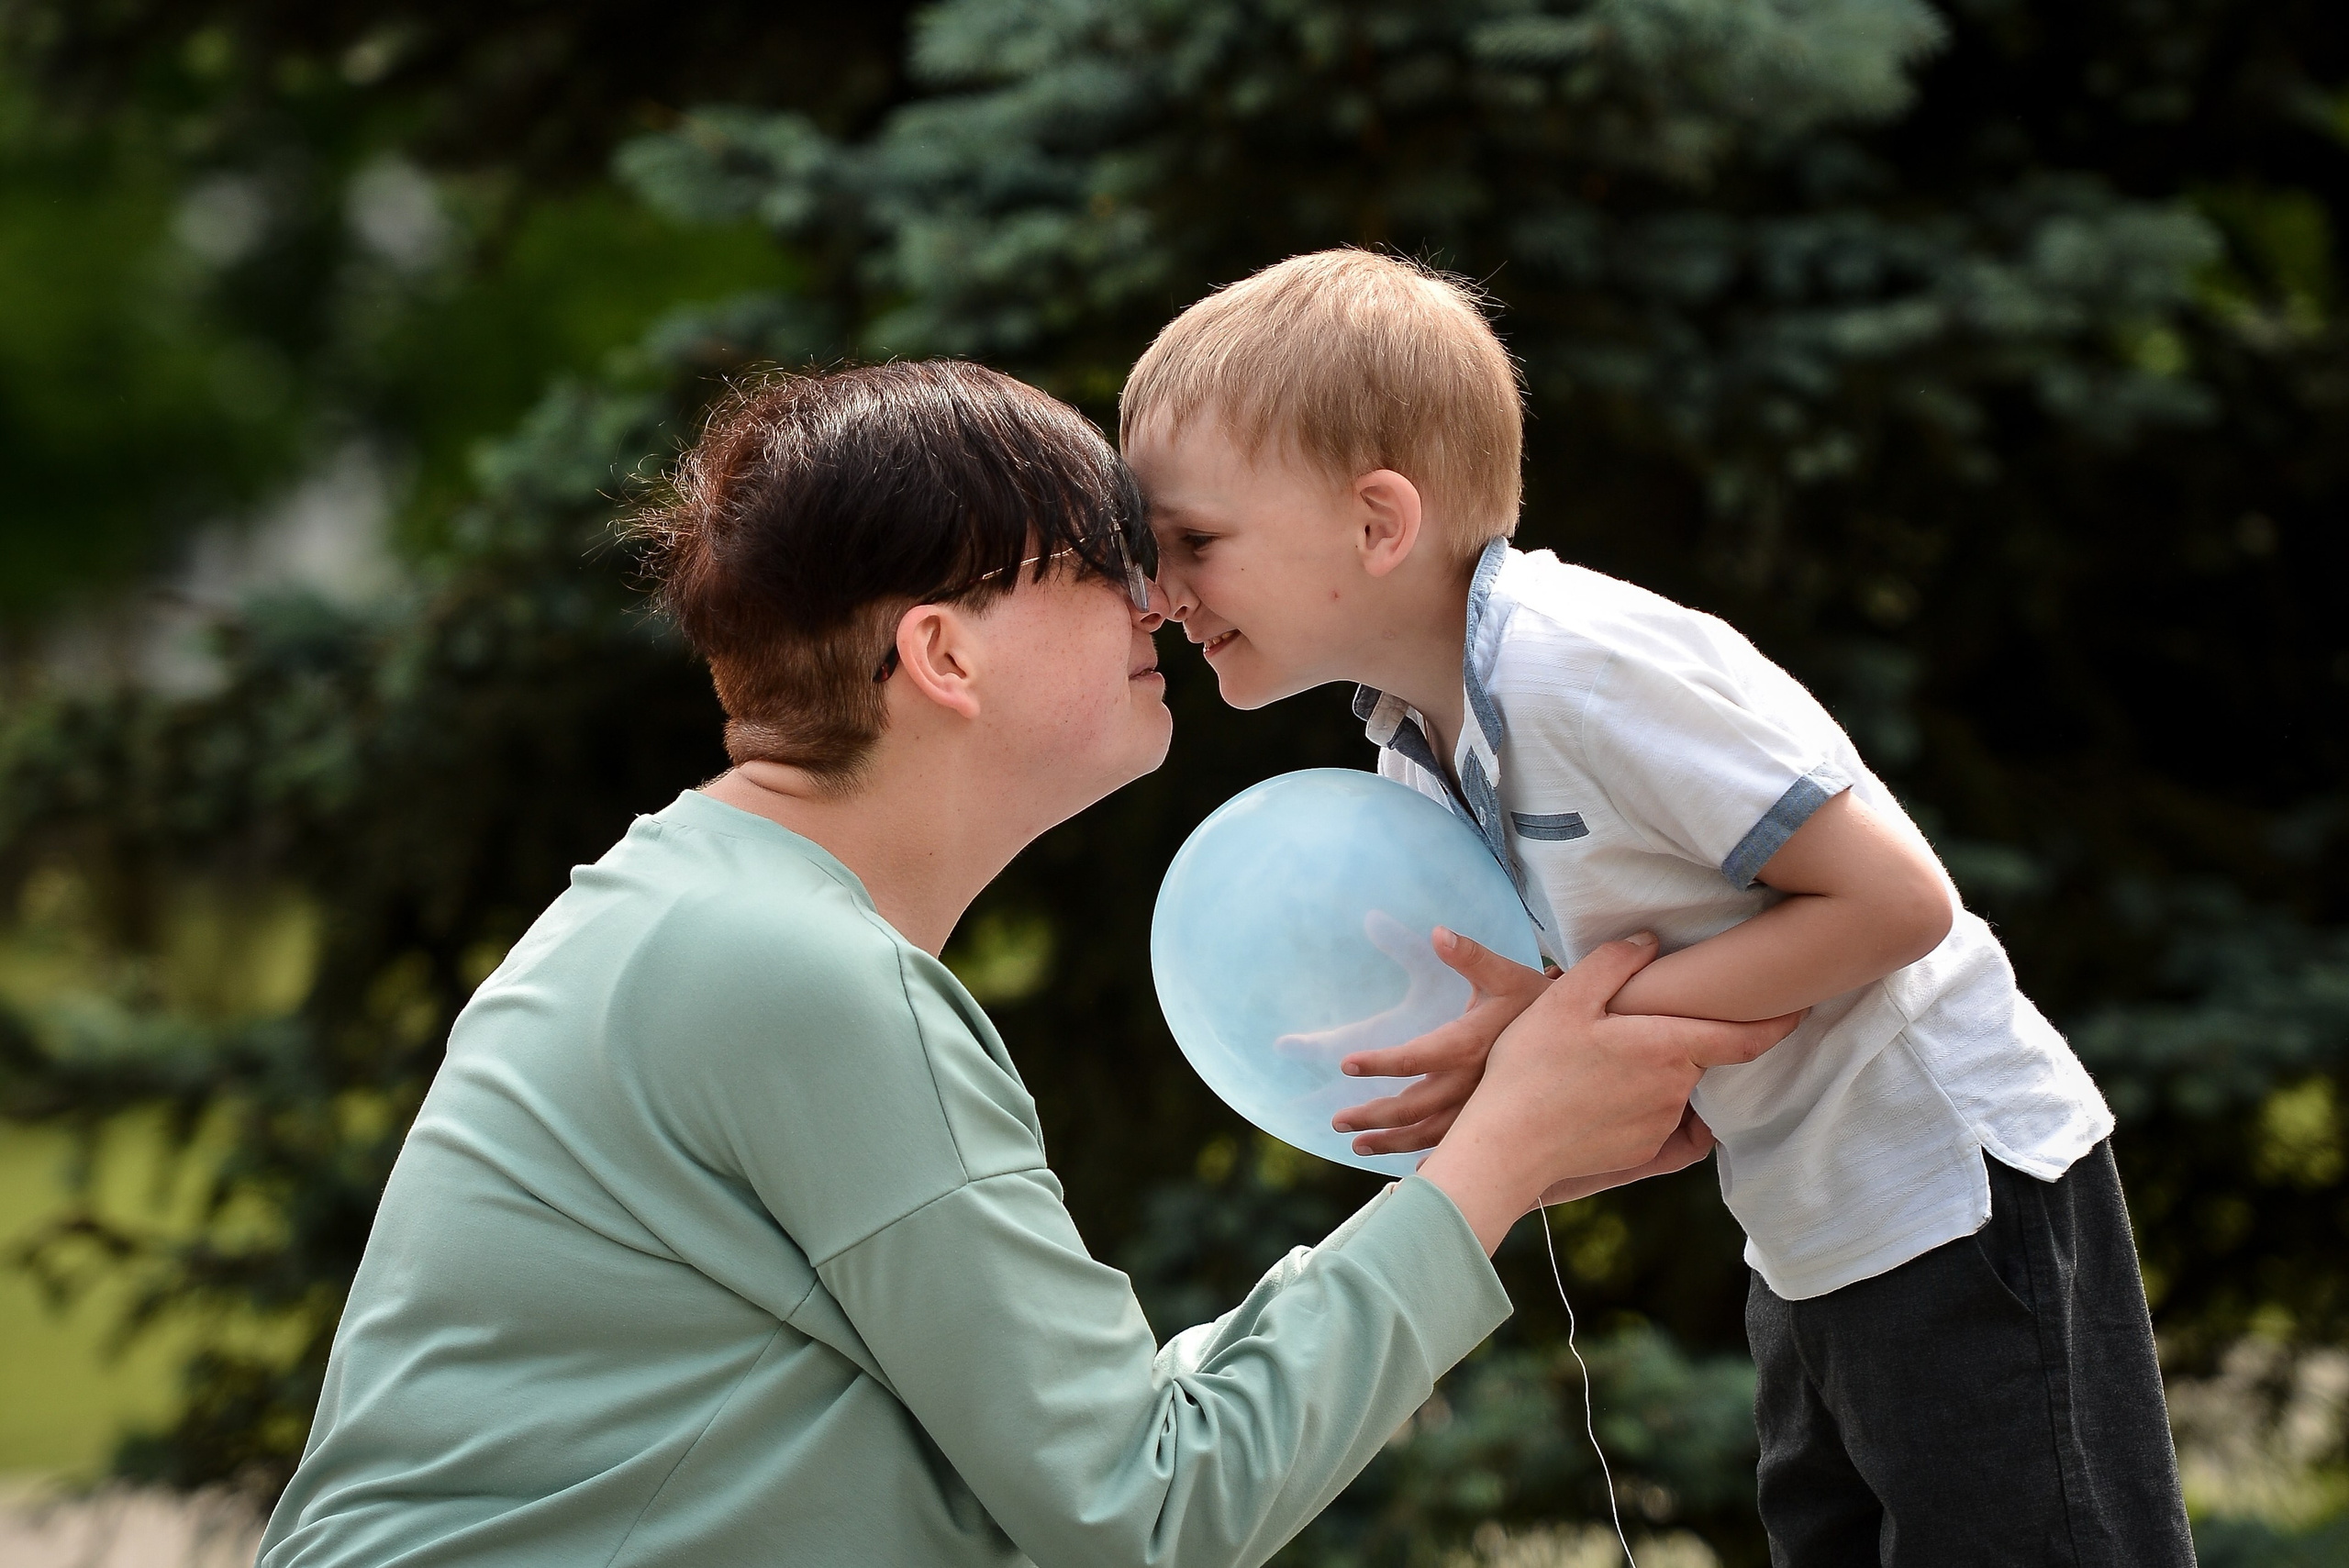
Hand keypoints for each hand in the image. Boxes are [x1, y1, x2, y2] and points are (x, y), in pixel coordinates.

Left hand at [1328, 928, 1553, 1156]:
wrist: (1588, 1041)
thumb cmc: (1538, 1002)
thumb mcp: (1506, 974)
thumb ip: (1470, 956)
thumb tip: (1437, 932)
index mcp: (1468, 1046)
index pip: (1414, 1058)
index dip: (1378, 1062)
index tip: (1345, 1065)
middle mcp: (1472, 1084)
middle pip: (1413, 1108)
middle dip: (1372, 1117)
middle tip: (1337, 1122)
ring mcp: (1482, 1108)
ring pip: (1430, 1136)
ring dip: (1391, 1143)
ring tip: (1357, 1146)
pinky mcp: (1494, 1121)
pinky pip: (1456, 1147)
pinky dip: (1430, 1160)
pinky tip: (1412, 1170)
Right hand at [1416, 934, 1800, 1253]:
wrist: (1507, 1145)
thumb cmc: (1532, 1067)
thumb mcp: (1564, 999)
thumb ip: (1613, 963)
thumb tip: (1650, 940)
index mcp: (1666, 1047)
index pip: (1744, 1036)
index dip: (1778, 1022)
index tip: (1802, 1008)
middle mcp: (1676, 1090)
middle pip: (1699, 1057)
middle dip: (1686, 1040)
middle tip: (1644, 1025)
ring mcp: (1661, 1125)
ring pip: (1676, 1088)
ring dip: (1658, 1072)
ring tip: (1607, 1062)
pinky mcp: (1642, 1152)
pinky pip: (1657, 1120)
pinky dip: (1638, 1102)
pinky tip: (1599, 1093)